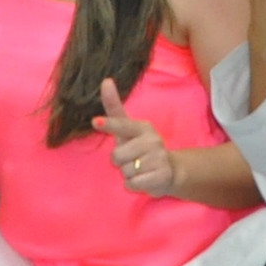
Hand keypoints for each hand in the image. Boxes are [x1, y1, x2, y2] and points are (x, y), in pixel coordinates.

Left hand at [94, 78, 178, 197]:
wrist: (170, 171)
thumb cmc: (141, 147)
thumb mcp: (127, 129)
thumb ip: (115, 107)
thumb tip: (106, 80)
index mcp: (142, 127)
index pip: (122, 125)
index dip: (109, 124)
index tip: (95, 122)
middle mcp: (152, 140)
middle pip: (117, 156)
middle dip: (120, 162)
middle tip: (132, 159)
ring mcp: (159, 158)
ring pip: (125, 171)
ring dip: (128, 174)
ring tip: (139, 169)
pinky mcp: (162, 176)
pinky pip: (133, 184)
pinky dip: (133, 185)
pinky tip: (143, 179)